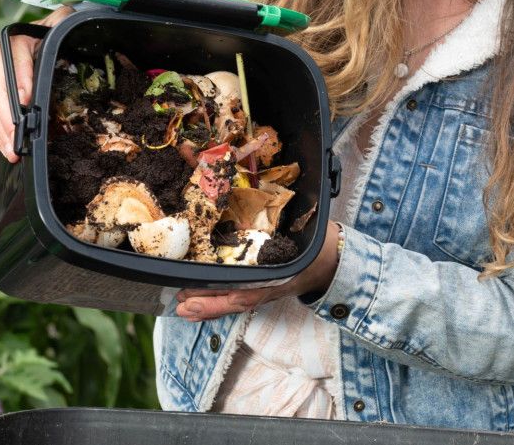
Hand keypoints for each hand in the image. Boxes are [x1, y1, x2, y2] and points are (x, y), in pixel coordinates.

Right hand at [0, 6, 73, 162]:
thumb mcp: (57, 28)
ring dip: (1, 130)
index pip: (14, 60)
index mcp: (13, 41)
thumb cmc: (51, 39)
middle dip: (8, 115)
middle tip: (18, 134)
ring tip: (12, 149)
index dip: (20, 81)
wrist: (38, 43)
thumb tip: (68, 17)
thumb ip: (61, 23)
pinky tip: (6, 148)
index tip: (26, 100)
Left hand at [175, 222, 340, 320]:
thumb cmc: (315, 244)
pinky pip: (237, 301)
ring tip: (184, 308)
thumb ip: (285, 224)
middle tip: (183, 303)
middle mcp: (271, 286)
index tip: (202, 294)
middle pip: (237, 300)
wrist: (330, 261)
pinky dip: (218, 306)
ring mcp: (266, 291)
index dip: (225, 295)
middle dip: (210, 304)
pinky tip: (200, 309)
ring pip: (235, 303)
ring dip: (209, 307)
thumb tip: (266, 203)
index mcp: (280, 273)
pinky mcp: (261, 290)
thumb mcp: (303, 232)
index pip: (251, 289)